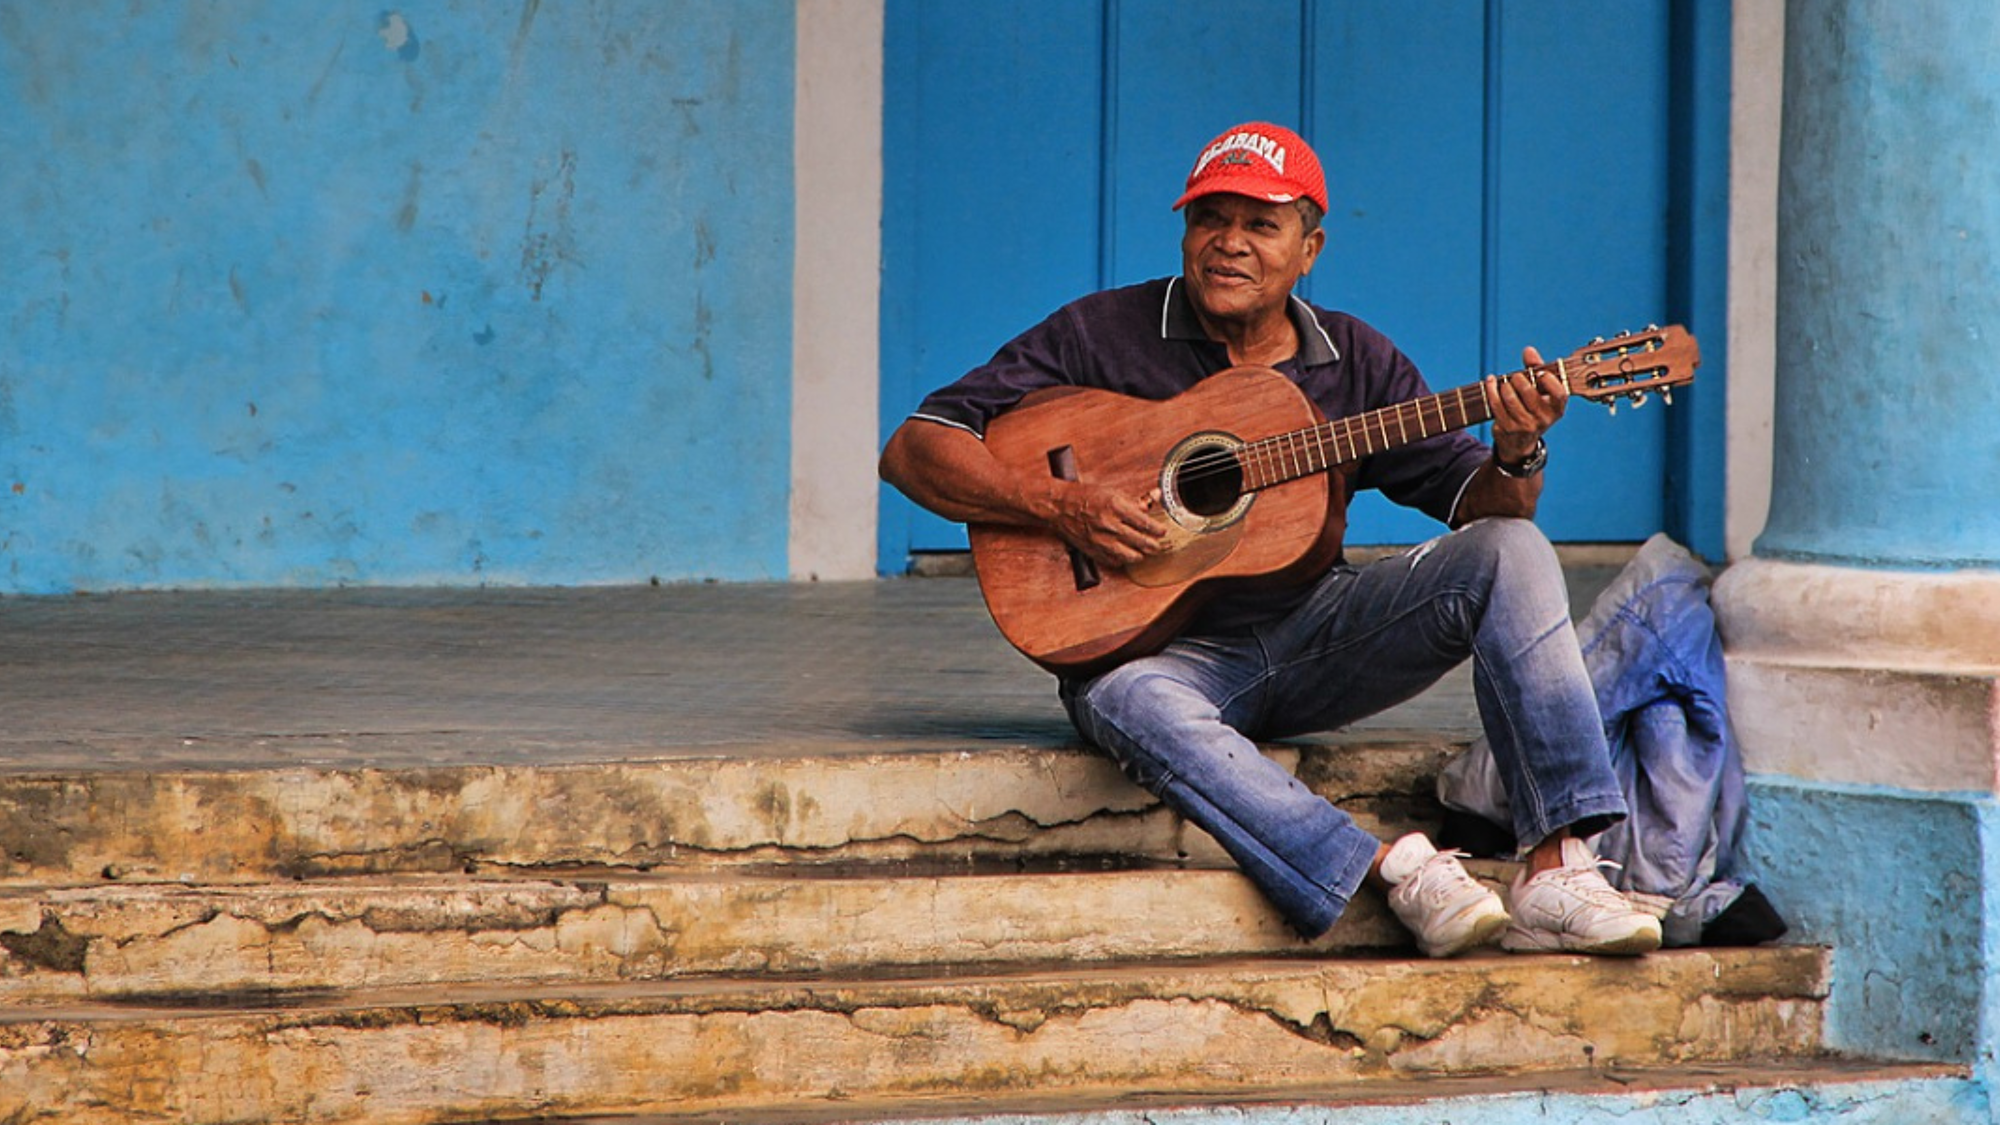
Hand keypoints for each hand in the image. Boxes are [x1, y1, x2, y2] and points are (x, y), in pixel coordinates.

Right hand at [1046, 481, 1171, 567]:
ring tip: (1144, 550)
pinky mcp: (1095, 551)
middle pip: (1143, 542)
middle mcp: (1110, 525)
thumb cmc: (1083, 496)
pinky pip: (1116, 562)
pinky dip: (1124, 559)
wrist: (1059, 507)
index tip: (1162, 531)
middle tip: (1158, 544)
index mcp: (1116, 507)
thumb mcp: (1112, 492)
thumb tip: (1154, 498)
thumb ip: (1135, 500)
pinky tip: (1126, 553)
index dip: (1158, 530)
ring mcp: (1102, 541)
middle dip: (1155, 545)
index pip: (1146, 524)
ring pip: (1132, 556)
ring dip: (1141, 554)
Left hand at [1483, 345, 1567, 463]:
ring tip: (1503, 382)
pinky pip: (1497, 405)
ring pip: (1510, 399)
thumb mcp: (1540, 391)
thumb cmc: (1532, 408)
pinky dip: (1491, 390)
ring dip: (1503, 386)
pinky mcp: (1508, 428)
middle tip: (1515, 377)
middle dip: (1518, 379)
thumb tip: (1528, 350)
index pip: (1559, 394)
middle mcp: (1544, 419)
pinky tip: (1490, 382)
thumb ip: (1536, 368)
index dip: (1549, 381)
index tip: (1539, 373)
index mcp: (1557, 409)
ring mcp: (1525, 425)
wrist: (1520, 442)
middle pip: (1529, 393)